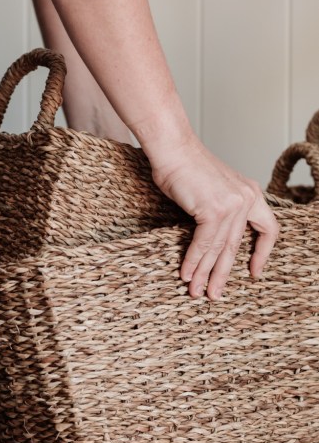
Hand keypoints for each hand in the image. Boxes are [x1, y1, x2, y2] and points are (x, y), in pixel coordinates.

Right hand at [150, 133, 278, 299]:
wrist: (173, 149)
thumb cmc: (185, 166)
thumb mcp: (212, 189)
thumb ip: (218, 211)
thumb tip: (209, 239)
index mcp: (250, 193)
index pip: (268, 229)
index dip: (262, 253)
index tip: (253, 271)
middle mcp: (246, 199)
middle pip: (237, 246)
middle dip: (223, 274)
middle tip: (214, 294)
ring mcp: (232, 205)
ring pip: (219, 249)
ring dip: (205, 273)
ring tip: (196, 291)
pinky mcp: (215, 210)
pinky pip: (204, 244)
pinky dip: (194, 261)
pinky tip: (186, 273)